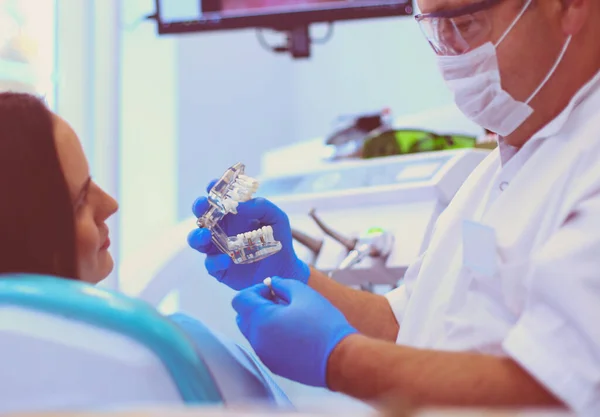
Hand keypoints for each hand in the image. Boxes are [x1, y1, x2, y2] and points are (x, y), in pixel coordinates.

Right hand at [187, 181, 309, 289]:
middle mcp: (221, 229)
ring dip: (197, 236)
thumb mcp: (276, 218)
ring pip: (197, 240)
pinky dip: (215, 261)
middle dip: (199, 208)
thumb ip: (261, 206)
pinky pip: (210, 264)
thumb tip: (238, 205)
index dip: (212, 190)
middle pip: (202, 216)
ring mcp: (218, 248)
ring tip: (205, 235)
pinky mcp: (219, 268)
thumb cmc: (278, 240)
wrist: (284, 269)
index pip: (218, 198)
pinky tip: (226, 260)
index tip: (212, 185)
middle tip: (202, 205)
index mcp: (233, 214)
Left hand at [232, 277, 356, 386]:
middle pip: (243, 317)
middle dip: (257, 305)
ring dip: (264, 321)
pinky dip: (271, 337)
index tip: (272, 290)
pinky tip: (293, 333)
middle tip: (280, 302)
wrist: (340, 358)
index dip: (255, 290)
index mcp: (261, 319)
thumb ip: (282, 283)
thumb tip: (272, 283)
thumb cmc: (324, 325)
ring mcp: (264, 355)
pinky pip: (264, 346)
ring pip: (253, 332)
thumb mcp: (303, 294)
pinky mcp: (274, 365)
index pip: (240, 299)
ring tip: (290, 317)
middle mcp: (257, 340)